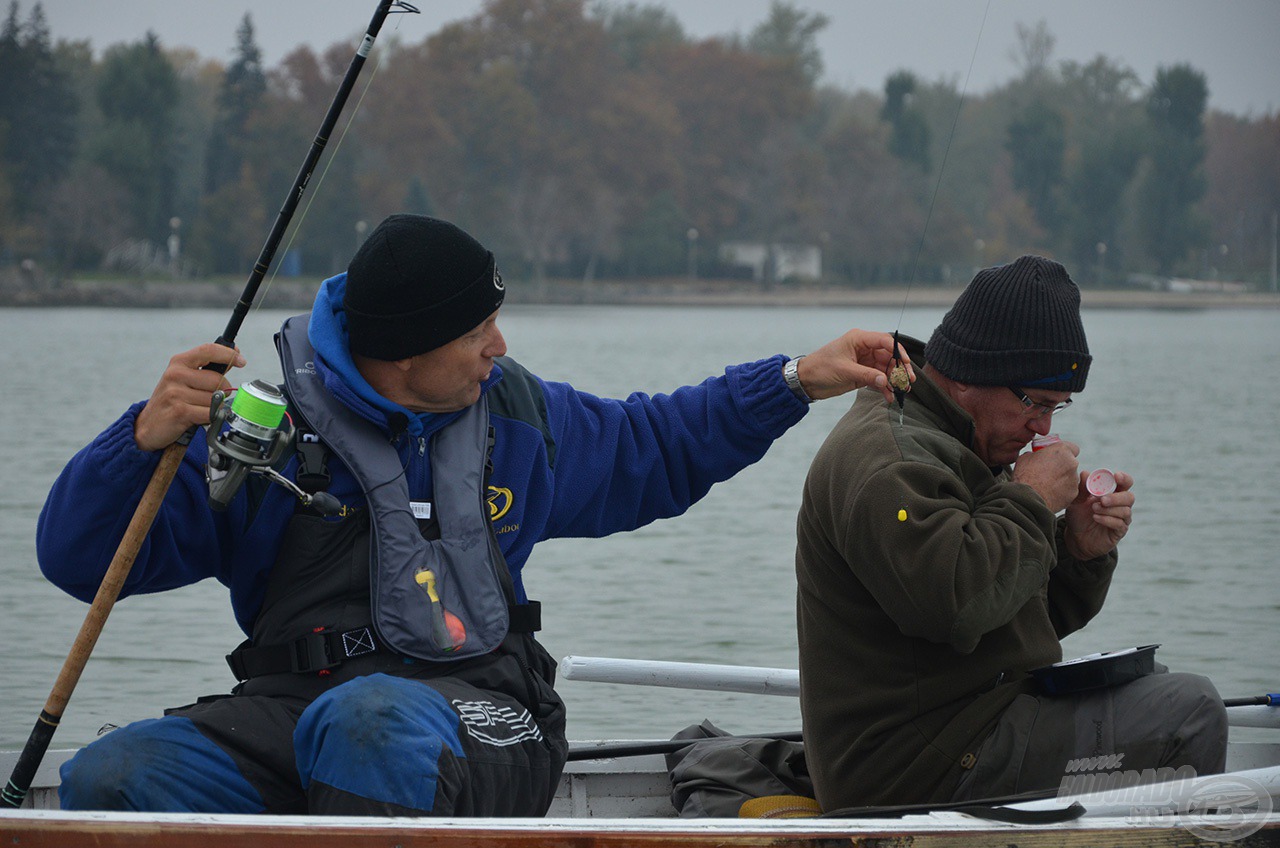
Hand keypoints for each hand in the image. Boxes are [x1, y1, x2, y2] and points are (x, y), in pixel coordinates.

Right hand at [134, 343, 245, 450]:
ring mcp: (176, 393)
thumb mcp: (186, 378)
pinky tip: (197, 418)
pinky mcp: (180, 411)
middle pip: (218, 380)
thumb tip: (235, 353)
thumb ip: (209, 367)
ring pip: (215, 399)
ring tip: (197, 408)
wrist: (148, 425)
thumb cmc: (173, 399)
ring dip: (213, 407)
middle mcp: (175, 374)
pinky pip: (210, 413)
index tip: (242, 361)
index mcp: (179, 362)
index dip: (228, 355)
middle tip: (207, 398)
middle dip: (221, 391)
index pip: (208, 350)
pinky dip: (209, 418)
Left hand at [795, 329, 914, 402]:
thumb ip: (867, 375)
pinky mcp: (862, 374)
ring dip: (894, 380)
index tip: (906, 364)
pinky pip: (878, 379)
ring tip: (902, 391)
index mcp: (859, 339)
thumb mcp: (844, 371)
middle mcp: (864, 348)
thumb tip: (886, 381)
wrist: (805, 381)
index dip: (898, 351)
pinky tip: (889, 397)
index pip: (885, 341)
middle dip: (899, 369)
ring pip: (885, 369)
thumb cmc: (820, 368)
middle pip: (889, 356)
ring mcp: (864, 362)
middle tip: (908, 381)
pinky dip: (884, 388)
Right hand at [1012, 440, 1080, 512]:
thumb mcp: (1025, 458)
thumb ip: (1035, 455)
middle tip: (1048, 472)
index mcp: (1061, 451)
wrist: (1028, 499)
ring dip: (1062, 480)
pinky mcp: (1074, 494)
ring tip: (1046, 486)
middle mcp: (1072, 463)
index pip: (1072, 448)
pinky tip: (1049, 494)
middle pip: (1070, 463)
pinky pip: (1069, 490)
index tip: (1057, 457)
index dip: (1065, 453)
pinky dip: (1062, 492)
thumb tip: (1034, 457)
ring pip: (1070, 478)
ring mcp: (1074, 479)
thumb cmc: (1025, 477)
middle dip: (1062, 467)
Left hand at [1063, 469, 1134, 560]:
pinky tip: (1096, 517)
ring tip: (1094, 509)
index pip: (1125, 483)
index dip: (1124, 478)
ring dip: (1109, 509)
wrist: (1075, 538)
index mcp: (1112, 493)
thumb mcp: (1076, 501)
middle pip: (1129, 497)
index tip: (1116, 476)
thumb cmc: (1078, 516)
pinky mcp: (1119, 531)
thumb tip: (1085, 473)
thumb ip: (1081, 488)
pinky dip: (1108, 519)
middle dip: (1116, 497)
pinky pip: (1120, 524)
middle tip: (1102, 500)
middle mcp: (1120, 505)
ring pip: (1125, 511)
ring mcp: (1122, 519)